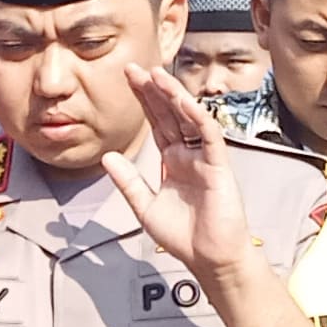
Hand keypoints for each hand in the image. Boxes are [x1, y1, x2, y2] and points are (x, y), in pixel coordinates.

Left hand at [108, 65, 261, 282]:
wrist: (208, 259)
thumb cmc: (184, 237)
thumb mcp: (145, 206)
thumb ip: (128, 181)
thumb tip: (107, 157)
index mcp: (172, 161)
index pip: (157, 123)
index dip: (144, 101)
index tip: (128, 80)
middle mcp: (189, 154)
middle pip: (170, 114)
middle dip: (154, 90)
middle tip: (135, 67)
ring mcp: (205, 158)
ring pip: (190, 118)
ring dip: (173, 95)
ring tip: (156, 74)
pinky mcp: (219, 166)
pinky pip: (209, 136)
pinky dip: (197, 116)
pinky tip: (182, 100)